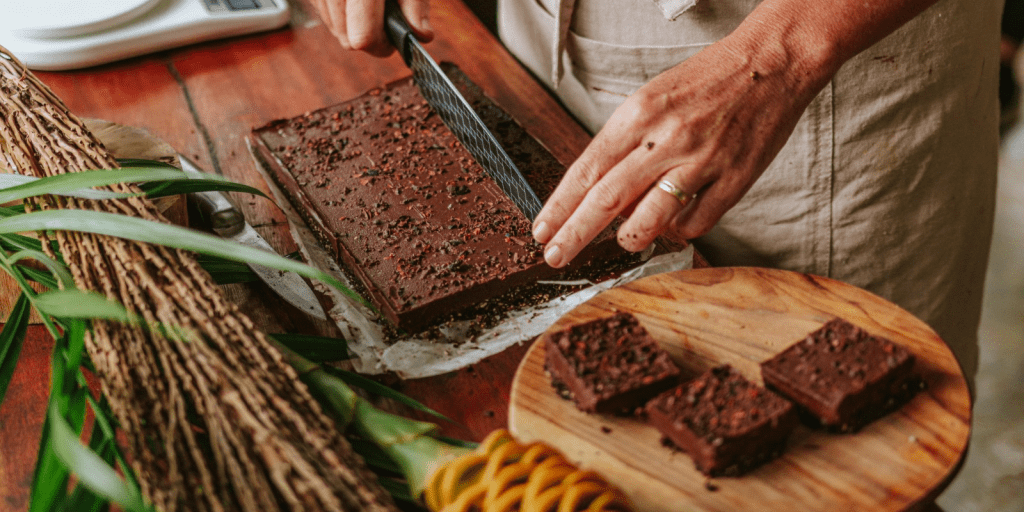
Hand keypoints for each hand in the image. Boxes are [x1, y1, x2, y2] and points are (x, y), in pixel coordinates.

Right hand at [309, 0, 432, 56]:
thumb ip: (415, 6)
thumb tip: (421, 36)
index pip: (363, 38)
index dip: (382, 45)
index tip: (394, 40)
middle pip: (347, 40)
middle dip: (368, 38)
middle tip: (384, 20)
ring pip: (334, 31)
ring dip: (353, 27)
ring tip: (368, 5)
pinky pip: (324, 16)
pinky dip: (340, 15)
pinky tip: (353, 0)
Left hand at [531, 31, 831, 267]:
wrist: (770, 63)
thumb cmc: (707, 80)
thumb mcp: (652, 98)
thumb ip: (626, 143)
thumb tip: (602, 192)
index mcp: (640, 114)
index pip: (587, 169)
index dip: (560, 206)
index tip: (543, 229)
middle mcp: (666, 138)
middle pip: (607, 199)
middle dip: (575, 234)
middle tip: (556, 256)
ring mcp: (701, 161)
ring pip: (651, 219)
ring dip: (629, 238)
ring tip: (624, 240)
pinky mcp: (734, 179)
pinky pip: (695, 223)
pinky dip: (677, 233)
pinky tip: (672, 227)